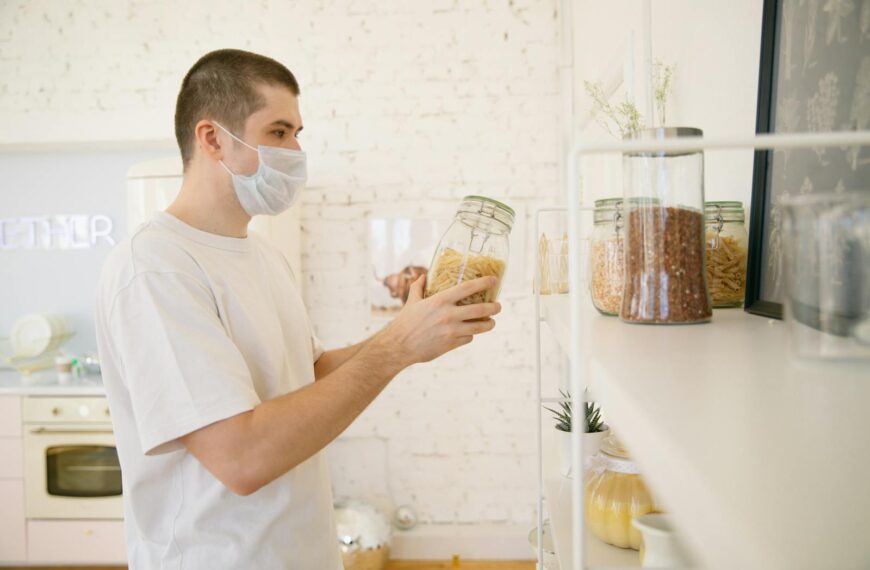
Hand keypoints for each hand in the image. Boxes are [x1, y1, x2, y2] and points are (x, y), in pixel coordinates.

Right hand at [376, 274, 501, 366]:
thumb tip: (424, 276)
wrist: (399, 346)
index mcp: (440, 300)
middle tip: (498, 306)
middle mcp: (449, 314)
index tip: (494, 280)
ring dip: (489, 324)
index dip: (483, 283)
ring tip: (491, 322)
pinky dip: (470, 335)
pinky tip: (469, 333)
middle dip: (494, 308)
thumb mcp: (412, 301)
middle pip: (481, 309)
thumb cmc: (405, 322)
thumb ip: (419, 287)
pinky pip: (468, 338)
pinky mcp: (451, 344)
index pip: (468, 288)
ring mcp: (452, 330)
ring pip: (479, 326)